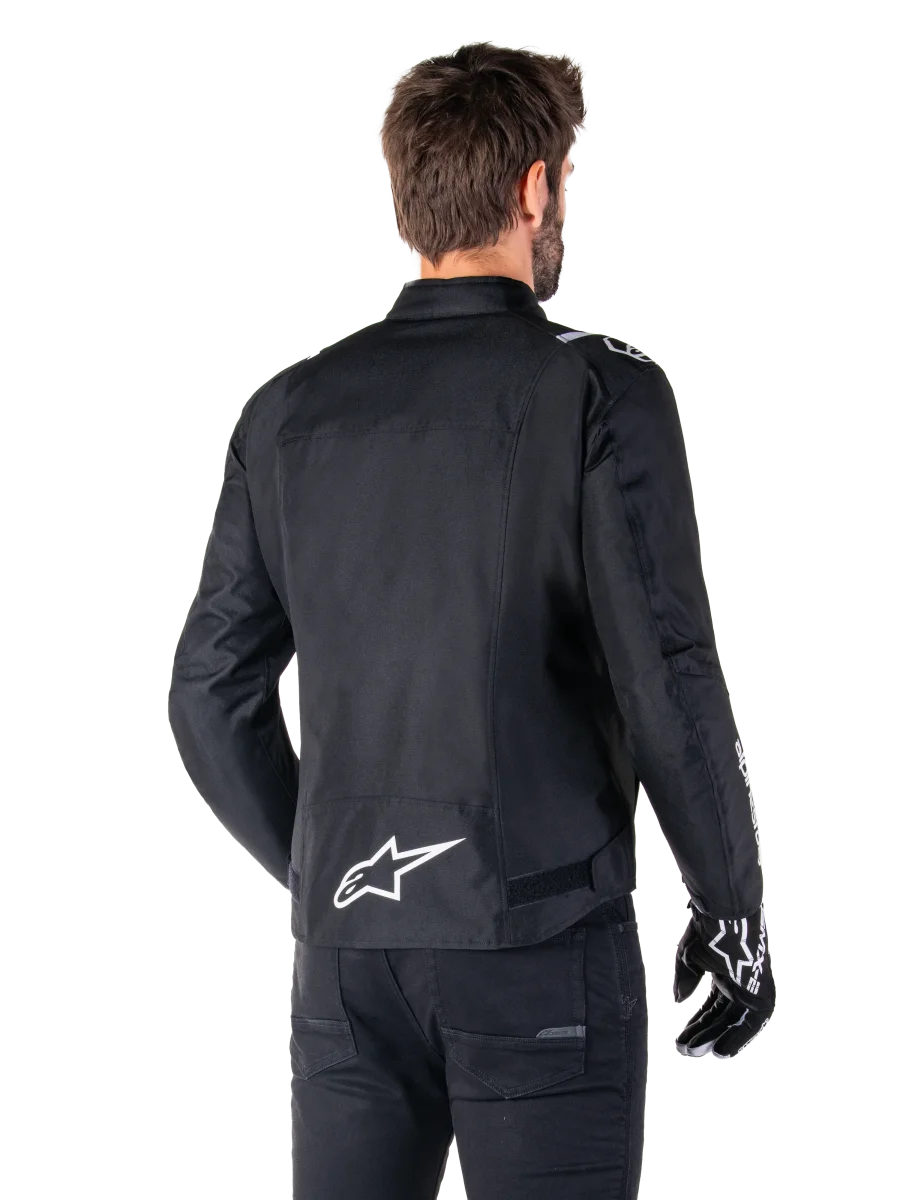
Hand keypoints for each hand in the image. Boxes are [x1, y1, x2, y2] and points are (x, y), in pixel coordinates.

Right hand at [673, 902, 774, 1058]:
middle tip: (683, 1050)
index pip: (713, 1006)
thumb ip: (685, 980)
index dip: (697, 1022)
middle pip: (721, 1017)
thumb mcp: (689, 956)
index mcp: (726, 974)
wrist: (726, 912)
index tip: (681, 1038)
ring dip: (714, 1038)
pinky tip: (719, 1051)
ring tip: (693, 1052)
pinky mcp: (762, 994)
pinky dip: (736, 1038)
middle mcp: (740, 984)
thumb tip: (677, 1002)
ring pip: (733, 1022)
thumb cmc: (707, 928)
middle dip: (702, 1033)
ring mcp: (751, 988)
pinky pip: (750, 1023)